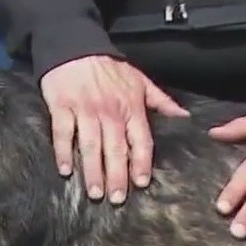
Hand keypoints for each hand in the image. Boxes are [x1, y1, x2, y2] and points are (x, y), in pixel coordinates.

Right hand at [40, 55, 189, 203]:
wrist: (75, 47)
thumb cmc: (108, 66)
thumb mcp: (140, 80)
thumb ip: (161, 101)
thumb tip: (184, 117)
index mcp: (131, 106)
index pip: (140, 139)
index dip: (142, 162)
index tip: (142, 182)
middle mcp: (109, 111)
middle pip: (115, 148)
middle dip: (117, 175)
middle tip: (116, 199)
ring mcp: (84, 110)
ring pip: (90, 145)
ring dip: (93, 170)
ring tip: (95, 193)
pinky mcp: (61, 106)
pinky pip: (62, 133)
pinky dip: (63, 152)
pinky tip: (65, 170)